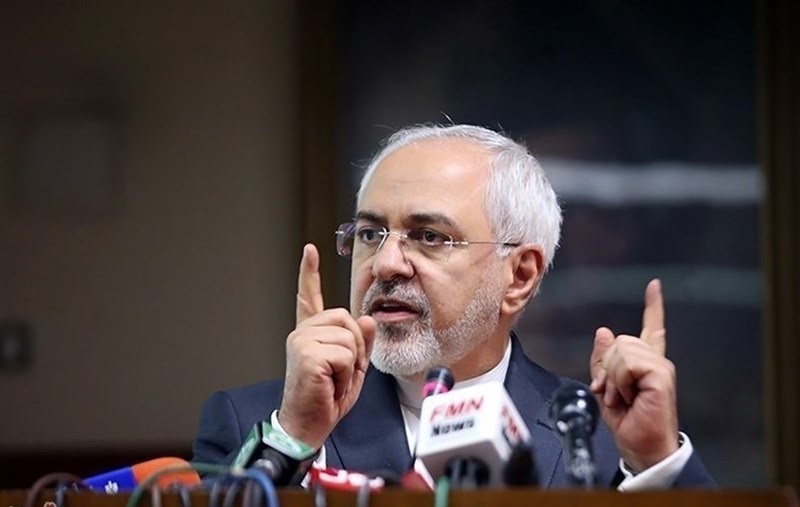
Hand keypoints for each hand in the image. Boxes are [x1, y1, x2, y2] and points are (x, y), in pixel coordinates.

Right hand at [277, 244, 375, 448]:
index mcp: (311, 333)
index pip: (309, 297)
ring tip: (334, 380)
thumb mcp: (353, 368)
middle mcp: (302, 333)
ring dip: (352, 364)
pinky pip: (346, 355)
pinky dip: (347, 374)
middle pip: (347, 319)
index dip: (309, 272)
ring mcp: (302, 341)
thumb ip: (361, 343)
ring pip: (349, 337)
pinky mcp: (307, 354)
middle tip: (341, 373)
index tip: (310, 250)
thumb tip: (367, 319)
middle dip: (356, 348)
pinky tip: (331, 385)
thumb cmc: (327, 398)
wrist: (308, 425)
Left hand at [589, 279, 678, 471]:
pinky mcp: (660, 376)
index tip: (654, 286)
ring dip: (612, 378)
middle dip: (606, 367)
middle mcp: (656, 361)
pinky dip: (619, 381)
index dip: (653, 307)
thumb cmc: (628, 423)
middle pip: (619, 341)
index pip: (651, 329)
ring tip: (620, 398)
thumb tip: (603, 332)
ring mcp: (661, 367)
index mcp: (646, 363)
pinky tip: (626, 397)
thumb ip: (603, 360)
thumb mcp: (605, 388)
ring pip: (621, 350)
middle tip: (611, 394)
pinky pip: (627, 364)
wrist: (642, 449)